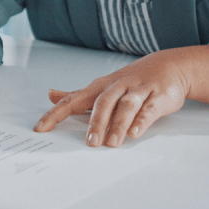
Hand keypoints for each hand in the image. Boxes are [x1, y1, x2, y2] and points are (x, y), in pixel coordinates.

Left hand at [33, 45, 208, 146]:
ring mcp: (137, 90)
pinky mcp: (158, 97)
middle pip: (102, 103)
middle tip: (90, 142)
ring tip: (111, 142)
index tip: (41, 128)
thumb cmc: (130, 80)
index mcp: (99, 87)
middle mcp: (116, 86)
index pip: (72, 100)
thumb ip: (76, 95)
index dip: (56, 113)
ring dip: (118, 124)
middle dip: (96, 122)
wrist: (168, 66)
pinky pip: (149, 109)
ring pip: (125, 106)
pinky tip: (135, 132)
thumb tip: (50, 95)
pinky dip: (142, 120)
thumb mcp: (101, 86)